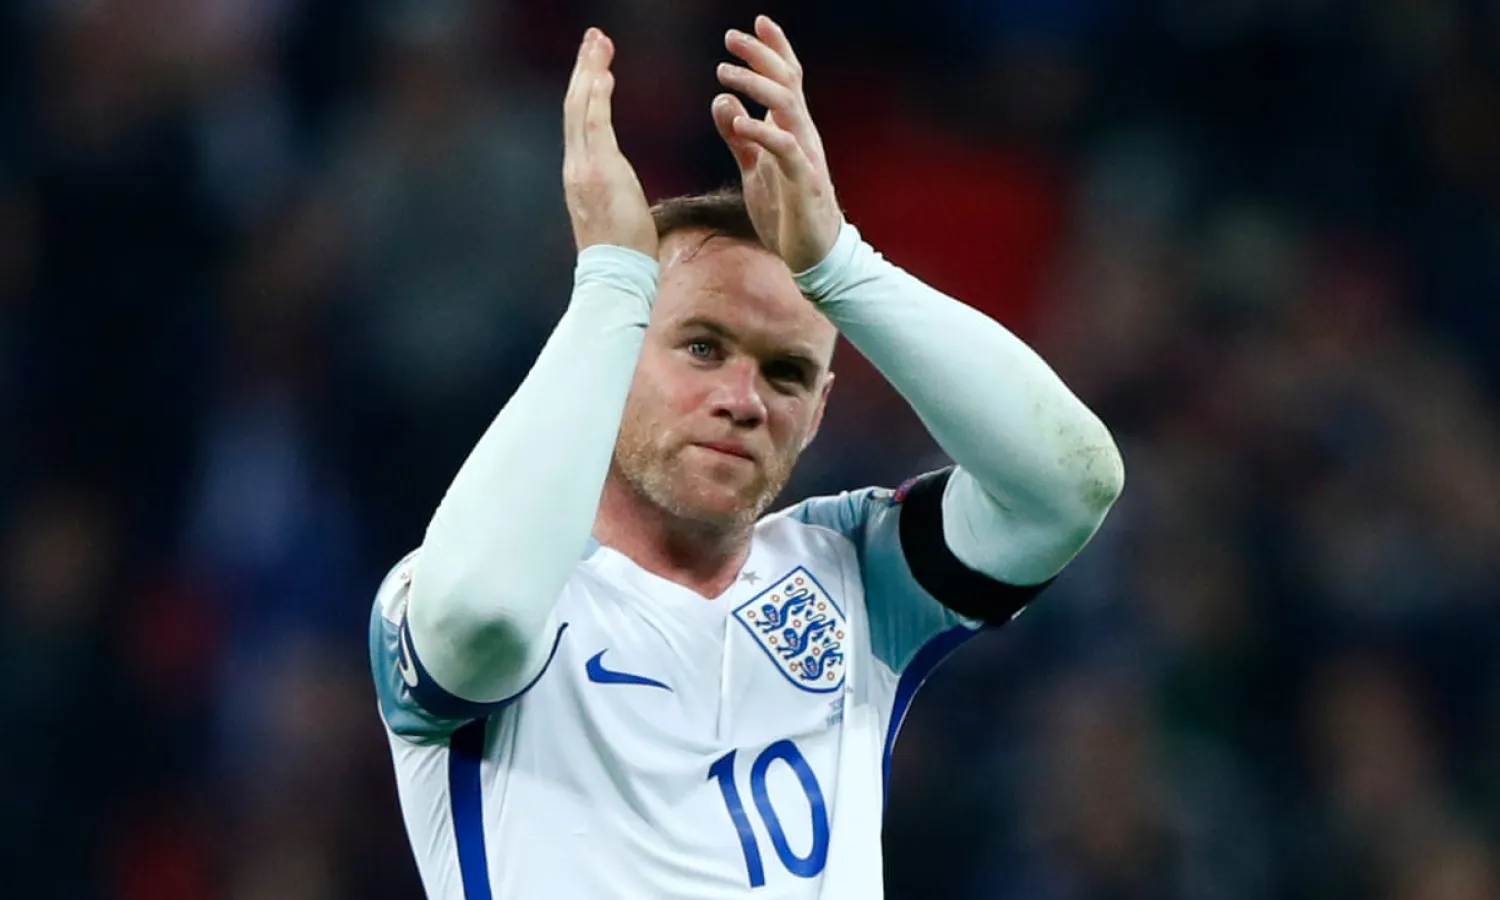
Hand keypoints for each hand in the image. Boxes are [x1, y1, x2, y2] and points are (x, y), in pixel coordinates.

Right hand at [562, 28, 655, 255]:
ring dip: (589, 72)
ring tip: (598, 43)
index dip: (586, 89)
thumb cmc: (623, 254)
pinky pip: (595, 126)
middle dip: (584, 69)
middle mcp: (576, 167)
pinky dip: (597, 98)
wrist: (615, 278)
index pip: (580, 121)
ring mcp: (584, 169)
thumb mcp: (616, 212)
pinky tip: (603, 74)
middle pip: (575, 106)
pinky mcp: (599, 173)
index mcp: (581, 174)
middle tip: (594, 37)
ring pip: (581, 109)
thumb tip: (621, 188)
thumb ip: (614, 190)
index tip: (597, 64)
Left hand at [713, 15, 841, 273]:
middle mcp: (803, 135)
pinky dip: (761, 133)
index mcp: (792, 129)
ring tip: (725, 75)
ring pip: (787, 107)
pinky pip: (784, 149)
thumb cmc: (786, 212)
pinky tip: (739, 125)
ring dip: (756, 86)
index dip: (773, 50)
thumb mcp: (754, 168)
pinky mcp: (802, 181)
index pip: (787, 79)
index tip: (756, 23)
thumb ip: (739, 136)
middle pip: (787, 82)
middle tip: (731, 37)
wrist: (813, 255)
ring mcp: (805, 156)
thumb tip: (722, 100)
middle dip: (761, 55)